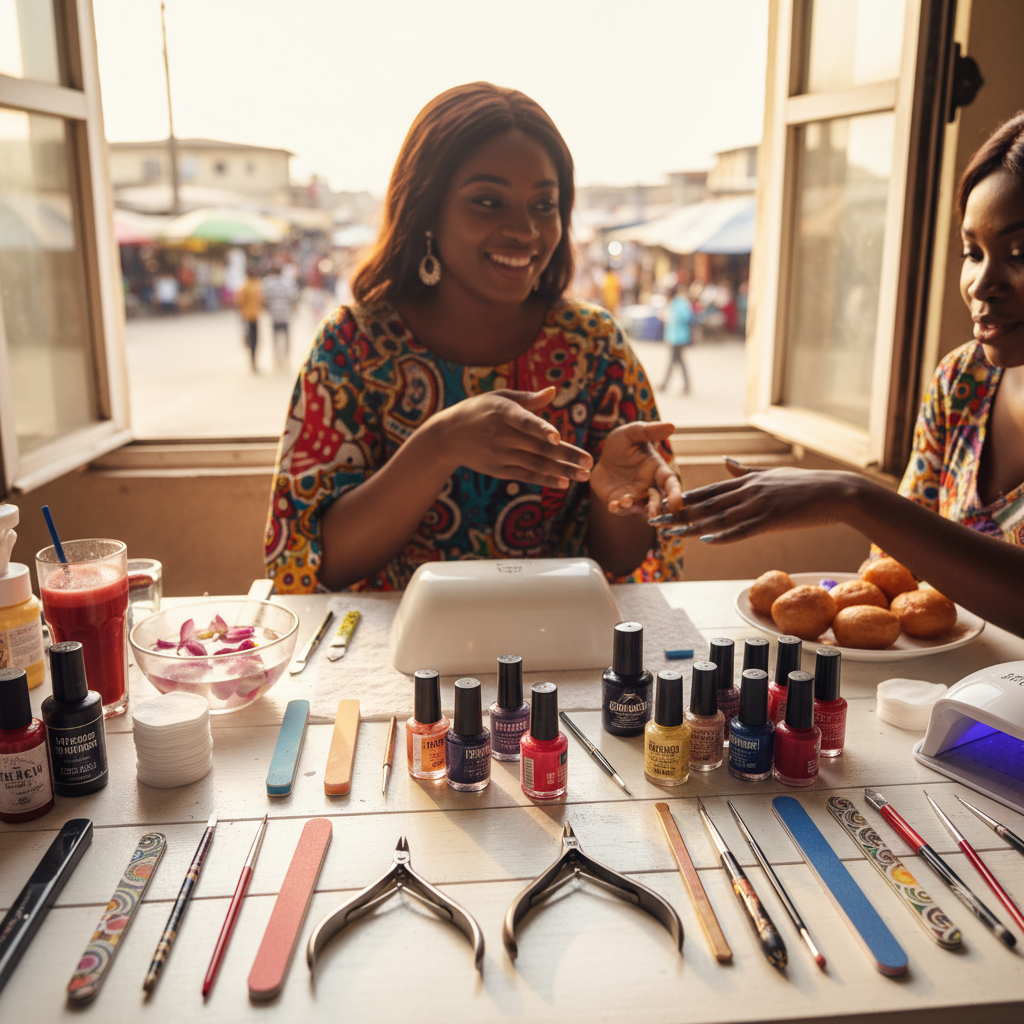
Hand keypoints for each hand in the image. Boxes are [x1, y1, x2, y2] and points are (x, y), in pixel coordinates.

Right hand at [433, 386, 592, 488]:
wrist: (447, 436)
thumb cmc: (478, 410)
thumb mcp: (499, 397)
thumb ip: (528, 399)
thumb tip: (553, 391)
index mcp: (503, 413)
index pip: (525, 422)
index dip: (541, 429)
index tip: (557, 437)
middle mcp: (502, 436)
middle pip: (538, 447)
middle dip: (566, 455)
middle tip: (590, 461)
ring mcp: (501, 455)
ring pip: (536, 464)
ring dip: (562, 470)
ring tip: (584, 475)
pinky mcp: (499, 470)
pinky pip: (526, 475)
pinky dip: (545, 480)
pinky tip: (564, 482)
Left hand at [589, 421, 680, 513]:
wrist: (600, 456)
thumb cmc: (622, 443)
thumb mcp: (633, 433)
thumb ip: (650, 431)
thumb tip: (671, 426)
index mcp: (658, 470)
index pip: (670, 483)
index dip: (675, 493)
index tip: (677, 502)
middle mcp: (649, 486)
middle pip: (659, 501)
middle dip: (658, 508)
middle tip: (654, 514)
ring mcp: (634, 496)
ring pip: (640, 508)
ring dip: (636, 508)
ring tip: (627, 502)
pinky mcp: (618, 501)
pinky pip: (621, 509)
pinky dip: (618, 509)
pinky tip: (613, 505)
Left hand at [649, 460, 855, 541]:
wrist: (835, 492)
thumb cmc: (805, 485)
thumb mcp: (771, 473)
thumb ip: (744, 471)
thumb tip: (724, 462)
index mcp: (746, 482)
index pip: (707, 491)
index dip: (682, 498)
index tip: (661, 503)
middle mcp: (747, 491)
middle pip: (706, 505)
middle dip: (678, 513)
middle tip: (653, 520)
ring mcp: (759, 505)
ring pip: (719, 518)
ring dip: (693, 527)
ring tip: (670, 534)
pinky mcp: (773, 519)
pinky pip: (744, 529)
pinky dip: (725, 535)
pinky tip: (707, 540)